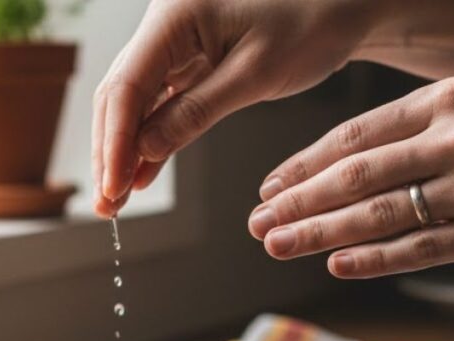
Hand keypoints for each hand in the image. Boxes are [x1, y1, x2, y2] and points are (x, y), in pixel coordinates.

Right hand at [92, 0, 378, 216]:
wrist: (346, 3)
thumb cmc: (313, 22)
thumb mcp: (256, 75)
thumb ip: (196, 112)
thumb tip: (144, 151)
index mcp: (175, 14)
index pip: (126, 87)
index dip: (114, 144)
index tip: (112, 190)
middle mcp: (165, 22)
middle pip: (120, 94)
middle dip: (110, 152)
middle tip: (107, 207)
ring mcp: (176, 39)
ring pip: (136, 101)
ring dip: (126, 150)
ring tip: (117, 201)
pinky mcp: (192, 56)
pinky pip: (162, 101)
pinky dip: (153, 137)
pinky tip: (142, 174)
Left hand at [248, 77, 453, 277]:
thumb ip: (430, 121)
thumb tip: (367, 151)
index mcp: (449, 100)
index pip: (356, 136)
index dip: (305, 164)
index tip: (270, 185)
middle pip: (354, 177)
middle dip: (297, 202)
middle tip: (257, 223)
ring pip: (378, 215)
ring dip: (320, 233)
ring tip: (278, 245)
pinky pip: (420, 250)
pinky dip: (373, 258)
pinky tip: (337, 264)